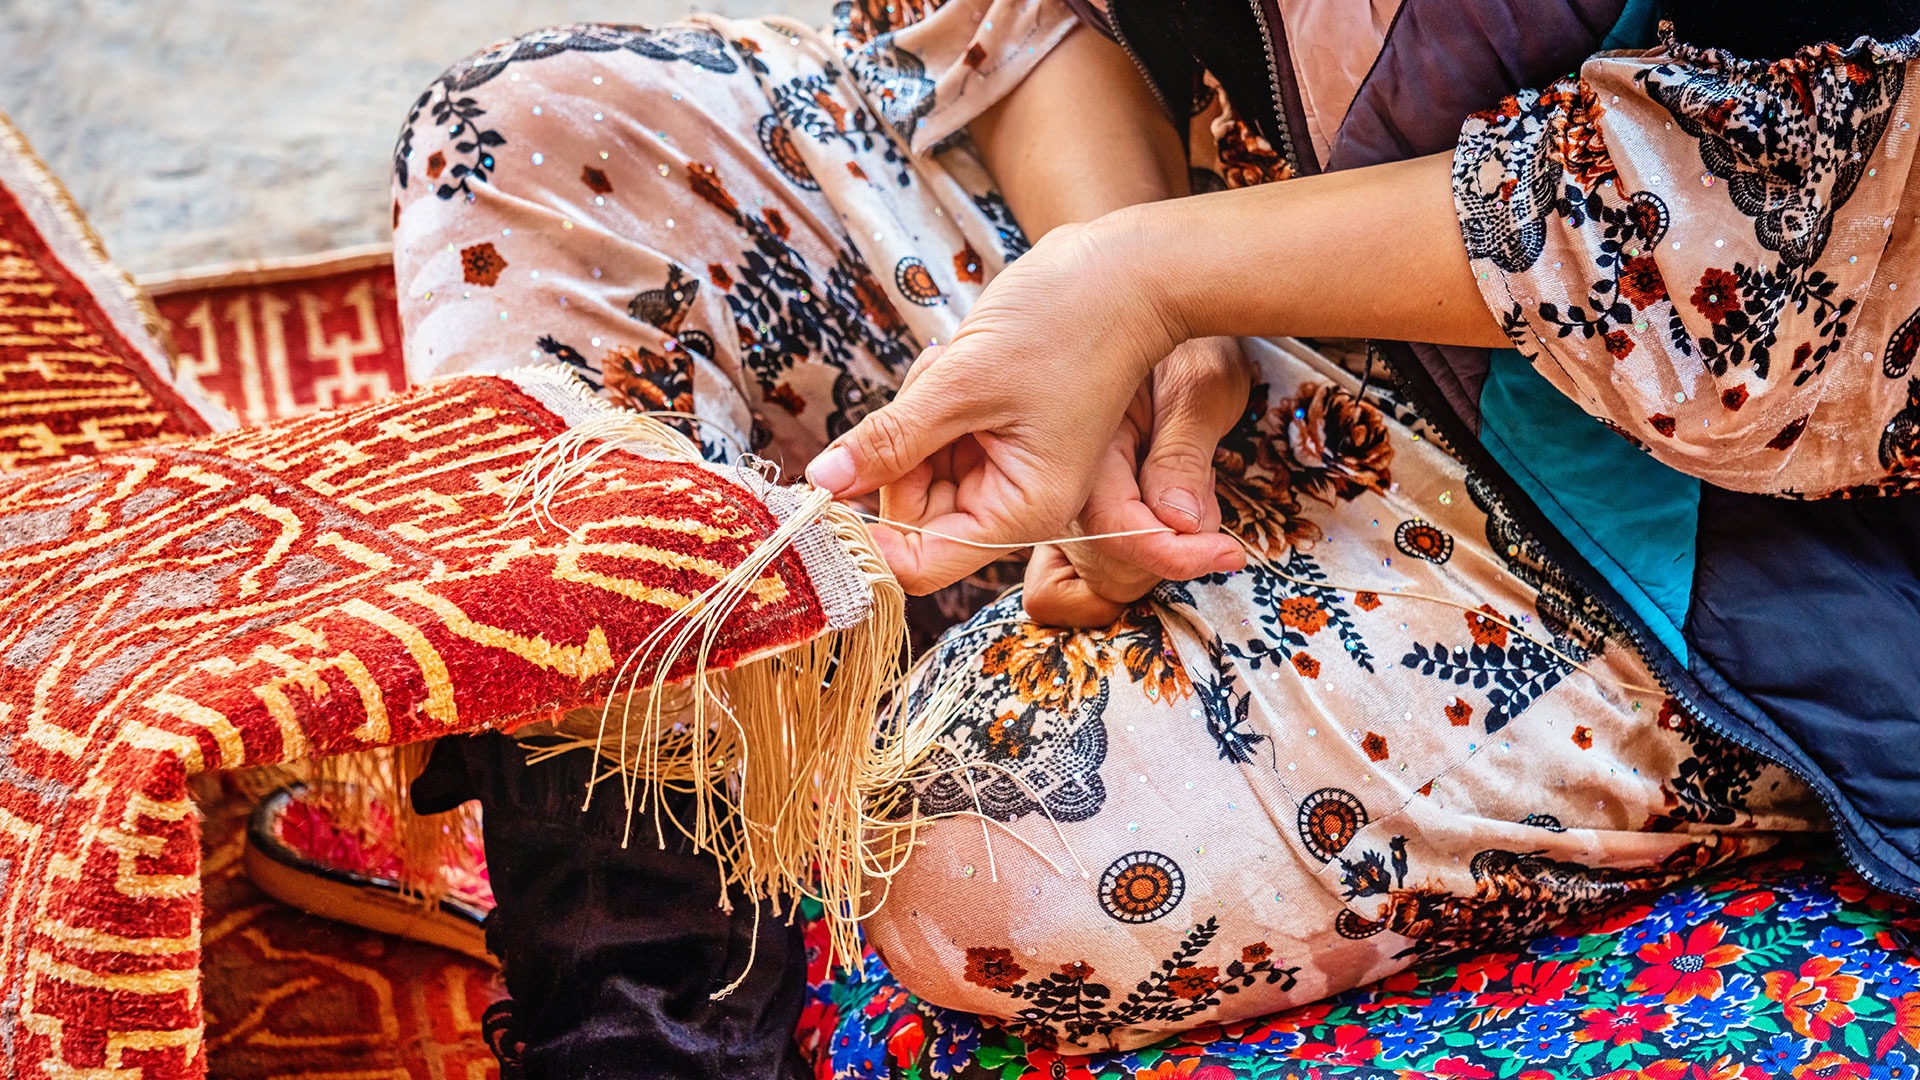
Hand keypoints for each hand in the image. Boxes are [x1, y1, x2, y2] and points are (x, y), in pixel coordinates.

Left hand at [804, 216, 1180, 592]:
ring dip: (913, 420)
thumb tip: (823, 480)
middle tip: (922, 392)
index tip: (835, 481)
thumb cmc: (1065, 323)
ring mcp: (1009, 470)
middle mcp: (1017, 503)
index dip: (870, 535)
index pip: (919, 564)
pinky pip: (937, 440)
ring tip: (949, 366)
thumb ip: (890, 439)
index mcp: (1022, 511)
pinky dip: (930, 405)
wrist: (1125, 270)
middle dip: (896, 456)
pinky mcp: (1001, 437)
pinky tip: (954, 362)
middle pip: (914, 517)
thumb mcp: (963, 383)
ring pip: (919, 473)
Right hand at [1022, 337, 1251, 626]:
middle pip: (1106, 552)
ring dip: (1167, 541)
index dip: (1170, 552)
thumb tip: (1176, 522)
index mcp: (1084, 440)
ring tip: (1205, 495)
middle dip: (1167, 550)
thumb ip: (1183, 456)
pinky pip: (1119, 533)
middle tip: (1216, 516)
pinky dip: (1159, 530)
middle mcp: (1065, 466)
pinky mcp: (1091, 486)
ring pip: (1111, 552)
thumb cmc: (1190, 338)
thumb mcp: (1200, 388)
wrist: (1164, 302)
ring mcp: (1073, 479)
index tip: (1227, 553)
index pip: (1114, 525)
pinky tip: (1189, 495)